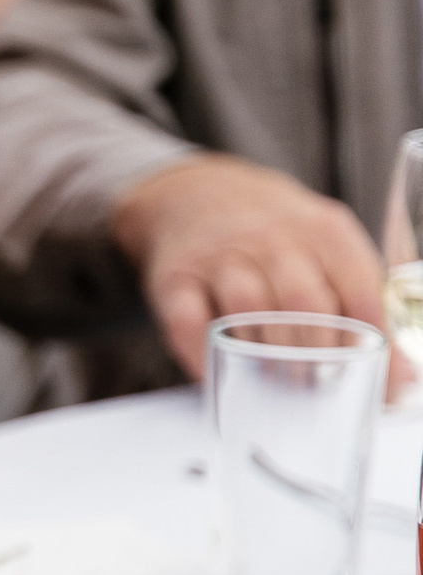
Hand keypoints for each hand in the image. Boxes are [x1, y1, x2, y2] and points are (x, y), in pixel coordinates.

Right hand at [112, 153, 386, 380]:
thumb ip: (367, 302)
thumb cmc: (277, 234)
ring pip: (249, 310)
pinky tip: (222, 373)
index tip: (376, 379)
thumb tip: (401, 377)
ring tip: (279, 378)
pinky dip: (205, 355)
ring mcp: (220, 256)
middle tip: (319, 383)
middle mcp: (271, 237)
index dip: (371, 342)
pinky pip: (189, 322)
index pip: (360, 290)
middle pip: (304, 303)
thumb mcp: (329, 244)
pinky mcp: (175, 278)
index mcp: (323, 230)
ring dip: (268, 355)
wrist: (197, 191)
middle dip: (318, 355)